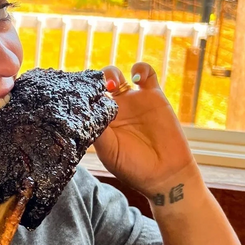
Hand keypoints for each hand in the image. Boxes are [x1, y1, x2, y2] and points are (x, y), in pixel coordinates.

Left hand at [94, 62, 196, 197]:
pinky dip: (140, 69)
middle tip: (97, 89)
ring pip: (117, 75)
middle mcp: (113, 108)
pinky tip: (136, 79)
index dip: (81, 92)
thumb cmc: (133, 167)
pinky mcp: (153, 96)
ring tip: (112, 84)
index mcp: (99, 119)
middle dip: (93, 81)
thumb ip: (98, 131)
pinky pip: (146, 74)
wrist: (165, 174)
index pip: (85, 98)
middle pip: (97, 84)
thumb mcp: (109, 151)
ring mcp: (132, 100)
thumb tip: (85, 114)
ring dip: (111, 73)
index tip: (79, 92)